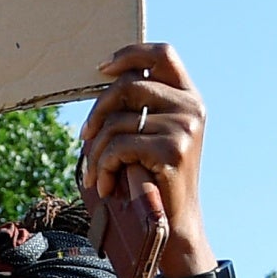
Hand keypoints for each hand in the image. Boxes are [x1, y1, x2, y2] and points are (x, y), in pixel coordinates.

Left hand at [76, 45, 211, 271]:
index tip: (101, 69)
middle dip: (98, 111)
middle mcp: (193, 107)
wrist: (174, 224)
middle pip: (130, 84)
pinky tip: (106, 185)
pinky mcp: (173, 149)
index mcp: (190, 97)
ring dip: (96, 151)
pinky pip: (119, 145)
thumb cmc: (154, 178)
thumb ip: (140, 105)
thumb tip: (104, 73)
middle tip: (83, 137)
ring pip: (118, 121)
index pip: (163, 54)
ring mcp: (185, 127)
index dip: (130, 53)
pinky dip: (104, 166)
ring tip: (95, 173)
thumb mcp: (151, 134)